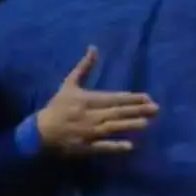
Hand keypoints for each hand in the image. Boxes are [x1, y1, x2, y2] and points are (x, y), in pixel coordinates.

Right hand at [36, 47, 157, 155]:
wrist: (40, 131)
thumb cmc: (58, 106)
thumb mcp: (69, 84)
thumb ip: (84, 67)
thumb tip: (94, 47)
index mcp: (86, 99)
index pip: (112, 98)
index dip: (130, 98)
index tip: (147, 97)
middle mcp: (88, 115)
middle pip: (115, 112)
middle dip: (136, 110)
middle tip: (156, 109)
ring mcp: (87, 132)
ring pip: (111, 128)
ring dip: (129, 126)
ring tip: (146, 123)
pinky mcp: (85, 147)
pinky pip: (101, 147)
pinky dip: (114, 146)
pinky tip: (130, 146)